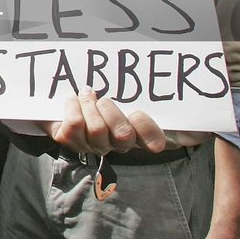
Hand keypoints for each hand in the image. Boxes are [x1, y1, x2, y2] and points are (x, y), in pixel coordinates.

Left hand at [36, 87, 165, 155]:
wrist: (65, 100)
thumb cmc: (106, 95)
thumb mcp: (128, 93)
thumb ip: (145, 94)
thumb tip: (174, 94)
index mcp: (140, 133)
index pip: (154, 141)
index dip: (147, 130)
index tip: (138, 112)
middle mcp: (119, 144)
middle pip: (123, 135)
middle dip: (111, 112)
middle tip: (104, 99)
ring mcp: (95, 145)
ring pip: (97, 131)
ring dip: (90, 106)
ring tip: (86, 93)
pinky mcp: (71, 141)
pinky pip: (73, 128)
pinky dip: (72, 108)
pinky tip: (72, 98)